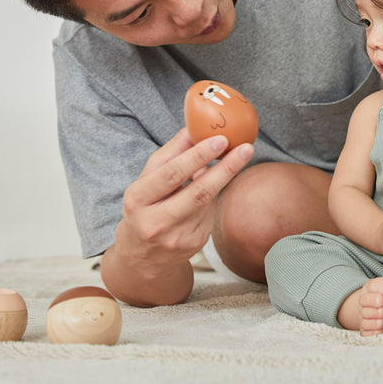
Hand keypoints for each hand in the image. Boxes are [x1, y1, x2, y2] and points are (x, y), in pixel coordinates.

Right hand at [103, 128, 253, 305]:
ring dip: (218, 180)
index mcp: (138, 200)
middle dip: (226, 168)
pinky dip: (212, 198)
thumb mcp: (147, 179)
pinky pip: (211, 213)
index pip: (172, 174)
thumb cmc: (144, 206)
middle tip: (245, 148)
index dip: (198, 156)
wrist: (142, 256)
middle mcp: (156, 223)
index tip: (221, 139)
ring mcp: (177, 238)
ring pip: (208, 201)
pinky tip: (206, 195)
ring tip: (226, 163)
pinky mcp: (195, 245)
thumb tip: (196, 127)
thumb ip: (171, 153)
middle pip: (199, 192)